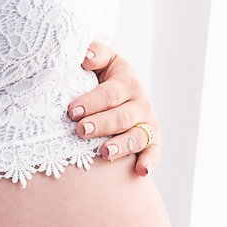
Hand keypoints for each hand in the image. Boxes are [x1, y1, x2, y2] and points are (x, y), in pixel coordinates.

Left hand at [66, 45, 161, 175]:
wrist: (123, 92)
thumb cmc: (105, 78)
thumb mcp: (103, 61)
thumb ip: (95, 55)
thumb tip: (86, 58)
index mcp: (128, 81)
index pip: (110, 93)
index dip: (91, 101)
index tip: (72, 110)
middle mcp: (141, 103)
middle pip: (122, 116)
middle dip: (101, 124)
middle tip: (81, 130)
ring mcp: (148, 123)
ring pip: (137, 136)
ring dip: (122, 145)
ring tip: (105, 153)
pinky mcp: (153, 141)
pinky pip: (154, 152)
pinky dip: (149, 162)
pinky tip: (141, 171)